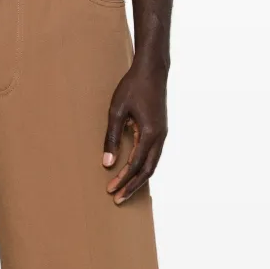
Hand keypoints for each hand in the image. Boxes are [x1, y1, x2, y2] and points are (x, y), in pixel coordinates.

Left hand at [102, 60, 167, 203]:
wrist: (152, 69)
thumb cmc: (133, 87)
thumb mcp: (116, 111)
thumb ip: (112, 138)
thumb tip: (107, 163)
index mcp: (150, 133)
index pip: (135, 164)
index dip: (123, 179)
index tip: (110, 190)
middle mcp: (160, 137)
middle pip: (148, 170)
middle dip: (132, 186)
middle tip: (117, 199)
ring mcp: (162, 134)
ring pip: (153, 164)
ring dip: (138, 178)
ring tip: (124, 190)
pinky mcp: (160, 130)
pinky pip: (153, 155)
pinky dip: (144, 167)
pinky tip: (133, 171)